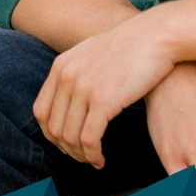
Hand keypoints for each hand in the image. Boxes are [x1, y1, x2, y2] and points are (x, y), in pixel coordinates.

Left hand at [32, 11, 177, 167]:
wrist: (155, 36)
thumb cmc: (131, 46)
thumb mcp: (91, 52)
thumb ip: (75, 72)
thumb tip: (71, 98)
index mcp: (61, 66)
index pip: (41, 111)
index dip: (51, 133)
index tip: (64, 143)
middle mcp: (67, 77)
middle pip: (54, 128)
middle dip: (67, 149)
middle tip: (81, 156)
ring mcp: (83, 89)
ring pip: (70, 137)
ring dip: (80, 155)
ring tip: (93, 160)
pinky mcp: (103, 100)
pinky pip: (89, 139)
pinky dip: (93, 155)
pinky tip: (101, 159)